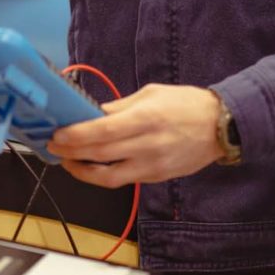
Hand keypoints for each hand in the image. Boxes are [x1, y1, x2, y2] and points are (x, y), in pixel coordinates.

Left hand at [49, 85, 223, 187]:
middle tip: (53, 146)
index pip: (102, 132)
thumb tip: (93, 114)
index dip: (75, 136)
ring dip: (82, 171)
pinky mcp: (156, 178)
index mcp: (145, 119)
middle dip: (70, 152)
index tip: (57, 134)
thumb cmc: (186, 104)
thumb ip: (120, 106)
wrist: (221, 127)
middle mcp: (147, 145)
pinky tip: (92, 166)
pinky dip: (103, 175)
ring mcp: (152, 165)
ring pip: (109, 177)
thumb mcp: (151, 94)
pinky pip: (124, 179)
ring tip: (68, 161)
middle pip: (100, 155)